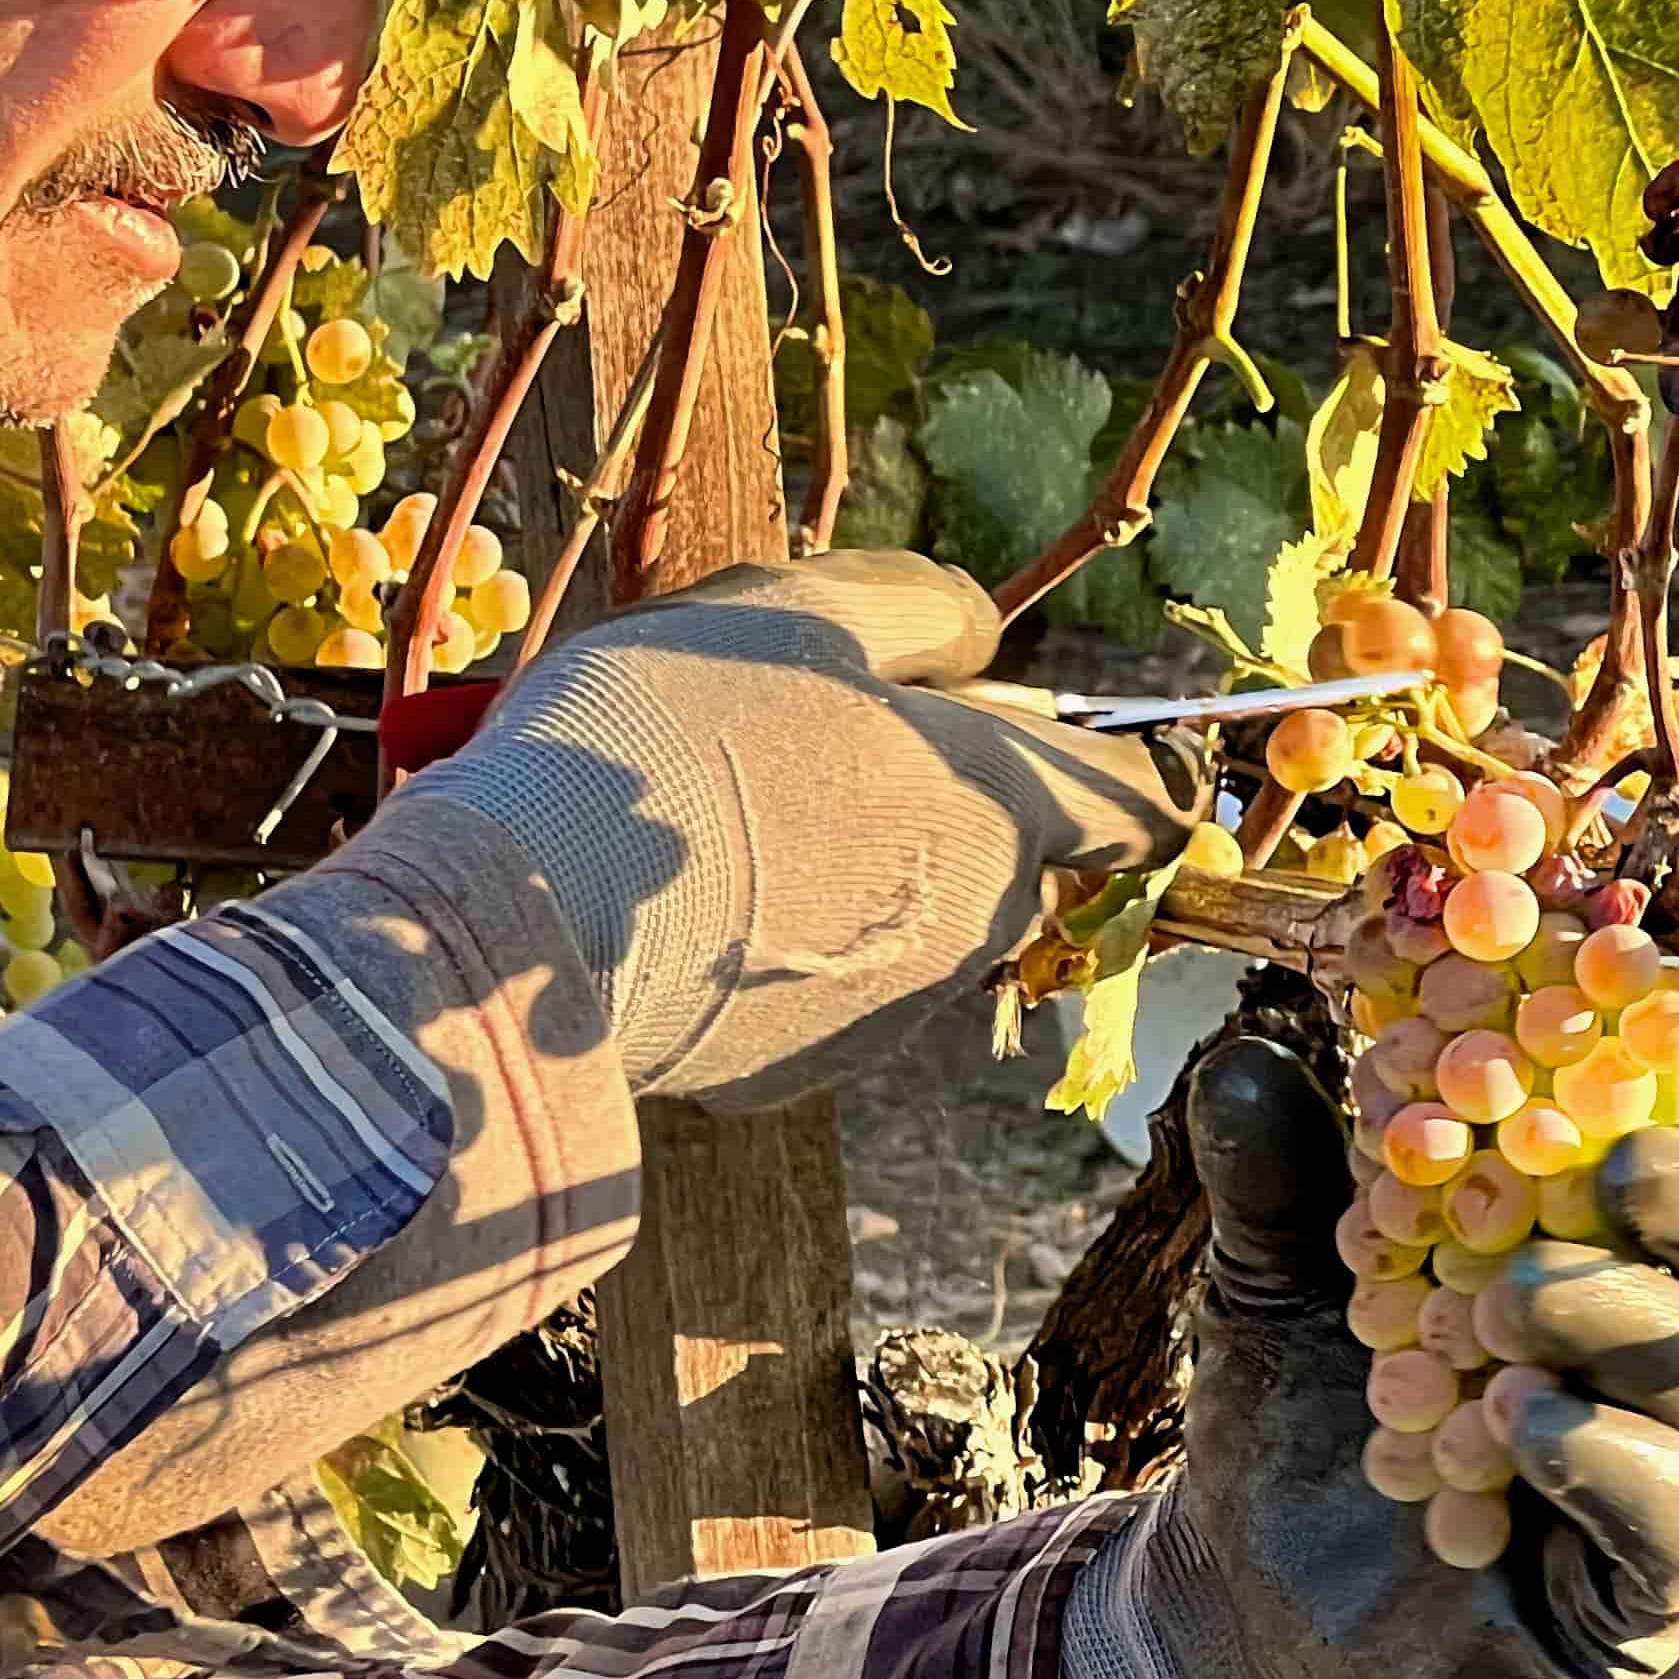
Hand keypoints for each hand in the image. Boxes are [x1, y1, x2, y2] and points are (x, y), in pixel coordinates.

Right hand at [411, 552, 1195, 1107]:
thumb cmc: (674, 735)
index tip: (1097, 743)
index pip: (1143, 800)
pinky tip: (677, 895)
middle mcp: (973, 921)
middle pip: (1009, 855)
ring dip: (846, 866)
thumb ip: (916, 610)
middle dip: (946, 804)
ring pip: (906, 918)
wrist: (535, 925)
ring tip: (714, 814)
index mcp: (1000, 804)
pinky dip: (772, 937)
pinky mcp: (794, 1067)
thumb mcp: (796, 610)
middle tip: (819, 743)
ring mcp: (887, 1010)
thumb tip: (980, 631)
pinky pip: (814, 983)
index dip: (1133, 764)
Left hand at [1062, 989, 1678, 1678]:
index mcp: (1629, 1253)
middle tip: (1617, 1170)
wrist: (1236, 1584)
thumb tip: (1244, 1061)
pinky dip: (1614, 1460)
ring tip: (1497, 1313)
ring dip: (1623, 1323)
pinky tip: (1518, 1420)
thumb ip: (1278, 1171)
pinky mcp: (1649, 1603)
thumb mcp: (1274, 1271)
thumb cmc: (1292, 1403)